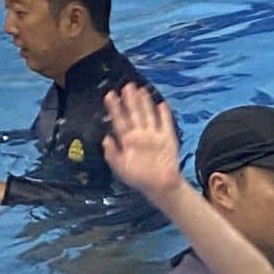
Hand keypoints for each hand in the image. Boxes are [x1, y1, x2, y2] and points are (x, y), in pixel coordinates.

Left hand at [103, 81, 182, 200]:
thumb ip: (112, 154)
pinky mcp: (167, 139)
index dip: (114, 107)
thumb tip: (105, 139)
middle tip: (126, 86)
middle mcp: (140, 135)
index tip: (110, 95)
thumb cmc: (139, 179)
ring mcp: (154, 136)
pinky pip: (166, 124)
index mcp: (128, 140)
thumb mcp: (120, 168)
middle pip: (134, 113)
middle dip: (130, 100)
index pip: (119, 120)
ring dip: (145, 102)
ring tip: (141, 90)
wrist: (160, 187)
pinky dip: (164, 115)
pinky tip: (161, 104)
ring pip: (148, 115)